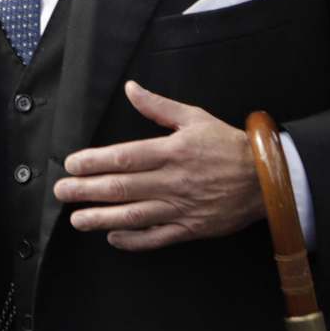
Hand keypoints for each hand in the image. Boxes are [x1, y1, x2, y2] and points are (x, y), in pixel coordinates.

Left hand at [52, 82, 263, 250]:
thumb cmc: (229, 146)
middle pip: (122, 187)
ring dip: (102, 218)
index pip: (125, 157)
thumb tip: (132, 89)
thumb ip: (158, 107)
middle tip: (62, 192)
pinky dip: (133, 241)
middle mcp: (173, 181)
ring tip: (77, 219)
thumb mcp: (194, 118)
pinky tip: (113, 237)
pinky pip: (157, 238)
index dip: (95, 162)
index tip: (72, 165)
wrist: (267, 179)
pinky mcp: (190, 228)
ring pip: (135, 216)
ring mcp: (181, 207)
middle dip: (87, 190)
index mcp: (172, 151)